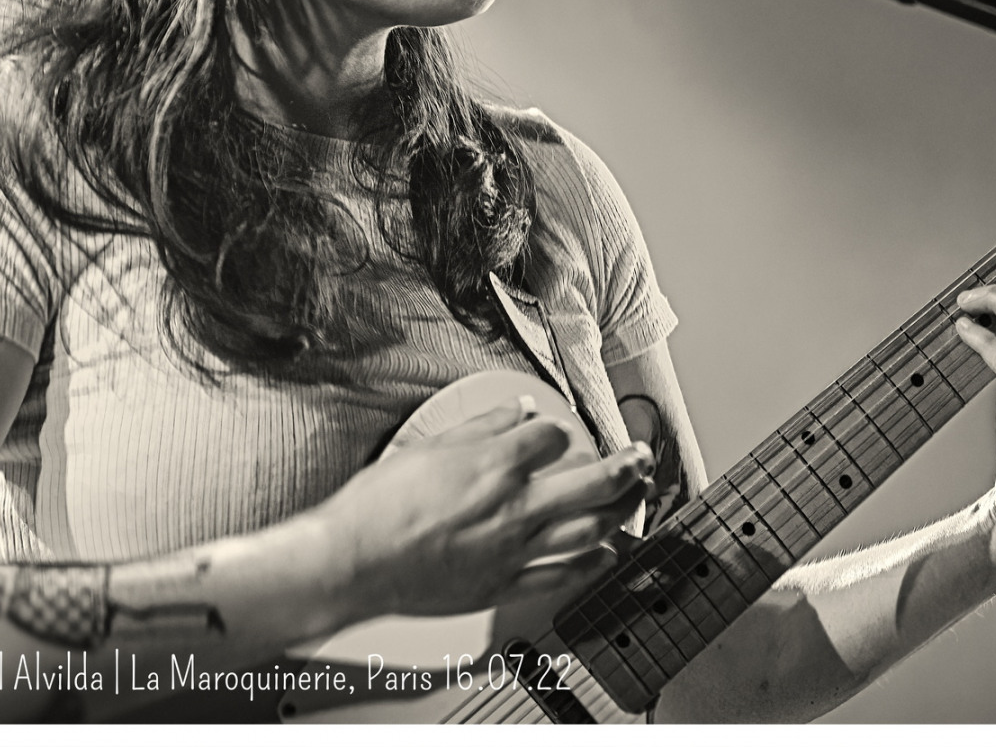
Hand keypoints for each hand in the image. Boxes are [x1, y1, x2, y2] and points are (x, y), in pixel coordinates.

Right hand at [314, 398, 652, 619]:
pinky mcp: (503, 585)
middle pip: (593, 484)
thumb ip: (480, 427)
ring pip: (589, 530)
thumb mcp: (428, 447)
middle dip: (628, 467)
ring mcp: (513, 550)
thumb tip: (516, 410)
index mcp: (494, 465)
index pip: (553, 436)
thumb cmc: (378, 507)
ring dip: (622, 511)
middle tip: (644, 456)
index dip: (559, 429)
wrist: (352, 562)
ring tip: (637, 498)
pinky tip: (607, 554)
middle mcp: (514, 508)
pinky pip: (561, 576)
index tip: (558, 432)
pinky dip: (592, 564)